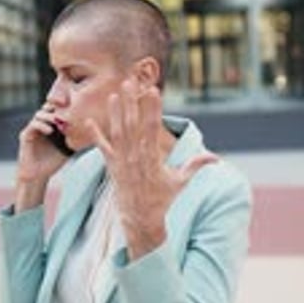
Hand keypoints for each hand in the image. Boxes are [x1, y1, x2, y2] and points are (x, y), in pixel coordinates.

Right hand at [16, 102, 69, 185]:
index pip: (55, 109)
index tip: (73, 106)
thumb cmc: (53, 162)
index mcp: (49, 125)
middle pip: (46, 108)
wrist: (38, 175)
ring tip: (58, 121)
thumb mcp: (67, 148)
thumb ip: (75, 139)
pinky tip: (50, 131)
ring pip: (39, 114)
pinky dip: (41, 125)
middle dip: (55, 107)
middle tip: (65, 110)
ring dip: (49, 116)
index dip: (62, 105)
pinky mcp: (25, 136)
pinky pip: (33, 125)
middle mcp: (40, 125)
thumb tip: (92, 133)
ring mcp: (32, 129)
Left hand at [86, 79, 217, 259]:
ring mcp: (122, 162)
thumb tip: (216, 158)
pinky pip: (102, 148)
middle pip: (132, 125)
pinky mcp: (112, 167)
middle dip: (131, 103)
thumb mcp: (181, 182)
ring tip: (113, 93)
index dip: (152, 109)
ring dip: (115, 112)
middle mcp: (135, 157)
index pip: (152, 128)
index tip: (153, 91)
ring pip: (117, 132)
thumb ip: (196, 165)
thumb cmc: (162, 199)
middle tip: (129, 82)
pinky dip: (95, 134)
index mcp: (152, 158)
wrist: (141, 219)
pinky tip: (88, 120)